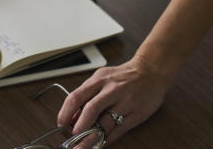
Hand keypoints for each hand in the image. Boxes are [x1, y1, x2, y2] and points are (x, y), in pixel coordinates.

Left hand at [58, 56, 173, 144]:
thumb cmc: (123, 76)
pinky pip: (119, 130)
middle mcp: (111, 90)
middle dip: (79, 127)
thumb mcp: (101, 77)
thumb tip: (73, 115)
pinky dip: (108, 138)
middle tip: (73, 137)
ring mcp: (125, 103)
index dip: (66, 112)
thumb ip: (87, 93)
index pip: (77, 96)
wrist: (151, 72)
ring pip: (105, 123)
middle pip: (90, 110)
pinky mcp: (136, 114)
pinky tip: (101, 142)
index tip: (61, 123)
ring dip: (92, 137)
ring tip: (83, 145)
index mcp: (99, 80)